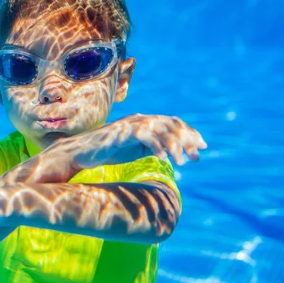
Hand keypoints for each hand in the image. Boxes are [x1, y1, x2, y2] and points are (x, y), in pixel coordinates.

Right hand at [69, 114, 206, 167]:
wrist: (81, 152)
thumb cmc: (107, 151)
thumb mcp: (135, 149)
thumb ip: (151, 146)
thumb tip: (171, 153)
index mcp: (145, 122)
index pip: (173, 122)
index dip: (190, 133)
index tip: (203, 146)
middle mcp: (139, 119)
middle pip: (170, 124)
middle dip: (187, 140)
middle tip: (196, 157)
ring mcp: (130, 124)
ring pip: (160, 129)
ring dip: (174, 146)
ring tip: (181, 163)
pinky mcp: (121, 132)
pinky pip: (144, 135)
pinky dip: (156, 146)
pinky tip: (163, 159)